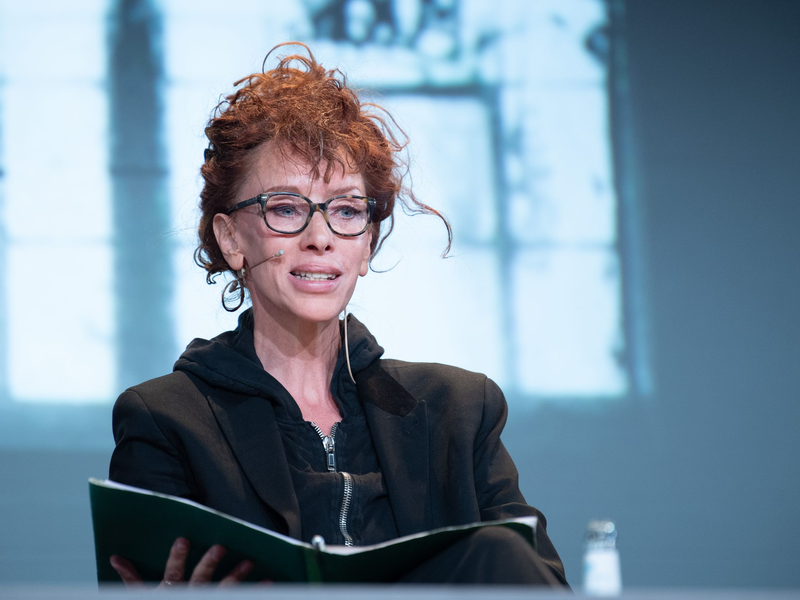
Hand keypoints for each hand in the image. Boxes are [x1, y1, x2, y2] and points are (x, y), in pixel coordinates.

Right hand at [110, 537, 253, 587]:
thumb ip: (130, 579)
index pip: (172, 574)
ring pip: (223, 590)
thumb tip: (115, 558)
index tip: (184, 540)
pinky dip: (257, 593)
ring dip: (237, 577)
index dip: (178, 558)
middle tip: (220, 547)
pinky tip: (270, 584)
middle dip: (210, 563)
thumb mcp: (141, 597)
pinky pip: (238, 599)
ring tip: (249, 563)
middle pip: (200, 580)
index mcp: (169, 593)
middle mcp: (188, 597)